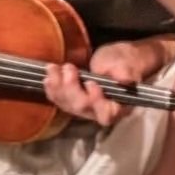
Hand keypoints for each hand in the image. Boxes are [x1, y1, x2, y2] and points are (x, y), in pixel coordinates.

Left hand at [40, 38, 174, 127]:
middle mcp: (101, 112)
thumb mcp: (127, 64)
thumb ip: (126, 72)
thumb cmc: (125, 62)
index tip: (91, 82)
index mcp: (119, 106)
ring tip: (53, 67)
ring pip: (67, 105)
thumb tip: (125, 79)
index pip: (106, 114)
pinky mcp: (74, 103)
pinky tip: (48, 77)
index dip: (95, 101)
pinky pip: (59, 101)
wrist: (116, 61)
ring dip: (57, 87)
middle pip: (82, 108)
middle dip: (71, 88)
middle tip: (69, 67)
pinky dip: (51, 89)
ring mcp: (85, 109)